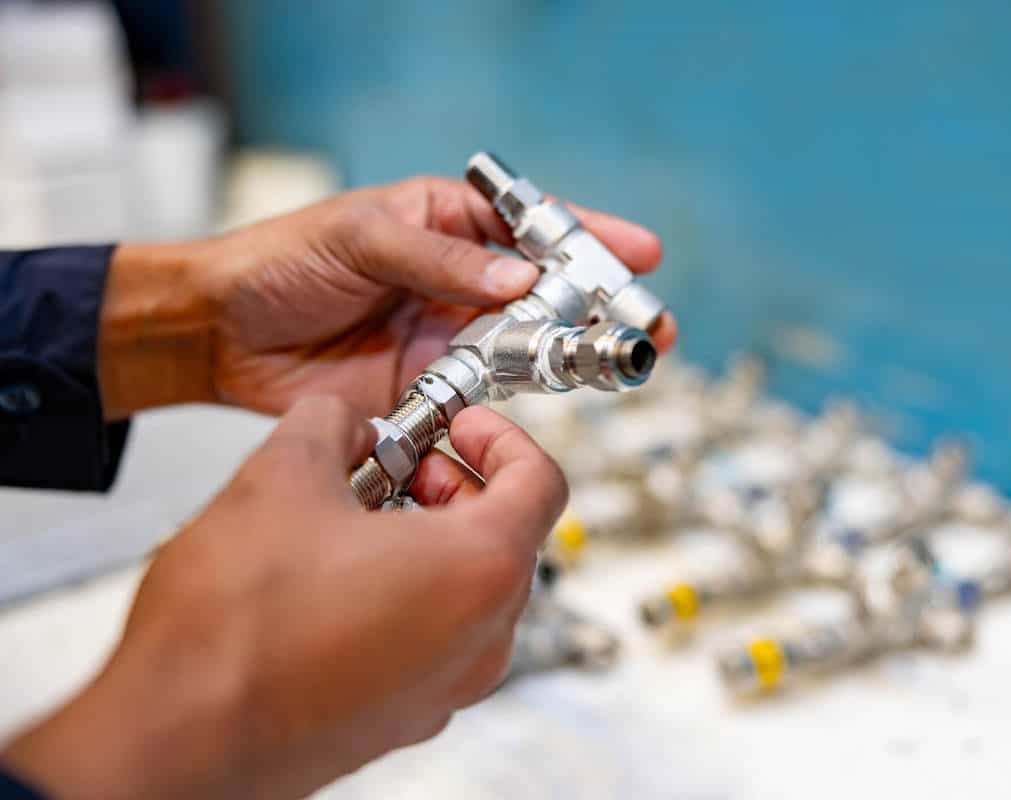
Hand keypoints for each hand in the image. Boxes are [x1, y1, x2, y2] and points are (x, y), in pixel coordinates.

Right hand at [2, 396, 566, 798]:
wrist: (177, 741)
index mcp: (478, 571)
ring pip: (471, 590)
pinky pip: (436, 637)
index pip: (541, 482)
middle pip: (508, 536)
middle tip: (403, 462)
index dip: (502, 438)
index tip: (463, 425)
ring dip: (431, 537)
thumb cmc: (234, 634)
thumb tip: (343, 418)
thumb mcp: (282, 476)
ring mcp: (448, 686)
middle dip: (458, 484)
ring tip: (359, 515)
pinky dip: (410, 591)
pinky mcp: (406, 715)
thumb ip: (331, 422)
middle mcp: (482, 639)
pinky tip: (338, 575)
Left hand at [98, 177, 676, 418]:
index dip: (588, 238)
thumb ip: (439, 262)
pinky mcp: (429, 388)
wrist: (219, 334)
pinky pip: (486, 395)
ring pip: (525, 345)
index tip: (639, 252)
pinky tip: (550, 399)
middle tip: (648, 324)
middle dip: (599, 305)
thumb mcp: (359, 239)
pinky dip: (518, 400)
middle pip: (543, 292)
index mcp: (444, 226)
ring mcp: (446, 337)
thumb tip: (515, 282)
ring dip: (571, 353)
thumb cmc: (278, 263)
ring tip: (620, 362)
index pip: (528, 226)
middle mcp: (455, 282)